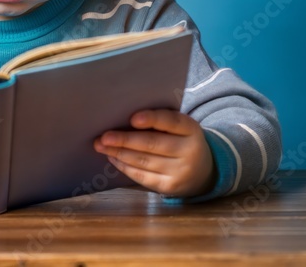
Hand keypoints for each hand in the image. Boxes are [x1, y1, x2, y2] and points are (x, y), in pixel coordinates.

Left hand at [93, 109, 215, 197]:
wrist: (203, 172)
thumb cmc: (182, 142)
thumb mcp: (181, 129)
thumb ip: (161, 122)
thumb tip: (124, 118)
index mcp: (192, 130)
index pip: (172, 122)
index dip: (152, 119)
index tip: (132, 118)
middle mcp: (189, 151)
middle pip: (152, 144)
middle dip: (125, 140)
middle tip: (104, 136)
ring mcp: (180, 172)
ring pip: (144, 161)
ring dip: (119, 153)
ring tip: (101, 146)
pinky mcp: (170, 187)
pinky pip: (142, 176)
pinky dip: (125, 166)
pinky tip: (113, 158)